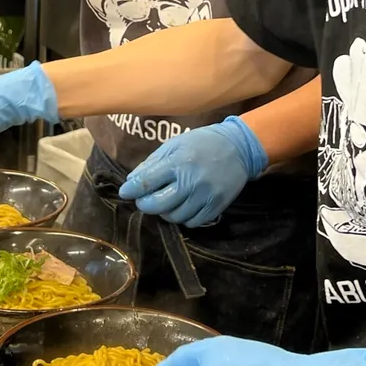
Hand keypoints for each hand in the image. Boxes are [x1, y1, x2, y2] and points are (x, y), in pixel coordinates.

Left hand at [118, 116, 267, 227]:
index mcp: (177, 163)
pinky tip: (183, 206)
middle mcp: (190, 182)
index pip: (146, 182)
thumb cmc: (202, 143)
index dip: (132, 190)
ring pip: (174, 217)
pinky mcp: (216, 207)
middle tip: (144, 200)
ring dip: (165, 212)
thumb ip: (153, 162)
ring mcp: (204, 196)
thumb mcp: (175, 144)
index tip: (125, 192)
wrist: (239, 147)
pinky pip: (192, 222)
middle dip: (145, 204)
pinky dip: (183, 217)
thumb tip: (133, 180)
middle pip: (157, 206)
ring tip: (166, 202)